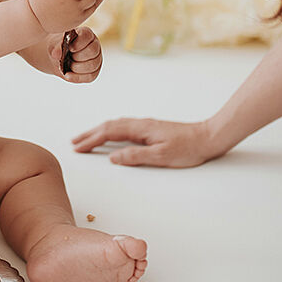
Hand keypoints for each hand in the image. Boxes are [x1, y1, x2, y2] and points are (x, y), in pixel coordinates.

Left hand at [47, 27, 102, 82]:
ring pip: (93, 65)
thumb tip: (55, 54)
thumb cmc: (58, 48)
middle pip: (92, 51)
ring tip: (67, 65)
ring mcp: (97, 59)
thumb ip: (56, 47)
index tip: (69, 48)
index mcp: (86, 34)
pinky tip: (67, 75)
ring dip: (77, 67)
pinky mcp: (94, 72)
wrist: (58, 59)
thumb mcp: (55, 45)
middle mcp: (95, 45)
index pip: (87, 36)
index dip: (78, 43)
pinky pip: (90, 77)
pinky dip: (77, 77)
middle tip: (67, 57)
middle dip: (77, 56)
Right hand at [72, 117, 219, 167]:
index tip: (78, 148)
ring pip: (115, 126)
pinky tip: (110, 136)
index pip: (109, 132)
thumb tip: (113, 157)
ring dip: (99, 132)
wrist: (207, 138)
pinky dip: (110, 132)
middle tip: (74, 142)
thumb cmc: (188, 148)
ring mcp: (145, 126)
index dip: (92, 140)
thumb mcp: (161, 156)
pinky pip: (123, 128)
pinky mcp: (150, 130)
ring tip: (86, 139)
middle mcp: (140, 124)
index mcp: (140, 129)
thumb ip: (136, 156)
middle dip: (90, 134)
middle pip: (109, 126)